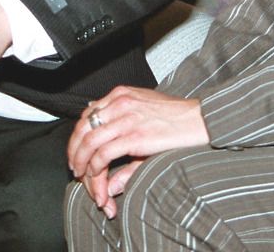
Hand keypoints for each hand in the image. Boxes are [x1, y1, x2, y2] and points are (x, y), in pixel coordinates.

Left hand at [67, 86, 208, 216]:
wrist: (199, 120)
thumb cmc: (175, 117)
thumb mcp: (144, 118)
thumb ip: (121, 129)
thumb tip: (102, 147)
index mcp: (120, 95)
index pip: (87, 115)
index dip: (78, 136)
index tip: (77, 152)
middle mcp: (120, 103)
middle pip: (83, 128)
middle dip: (74, 151)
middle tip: (75, 167)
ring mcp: (126, 119)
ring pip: (89, 143)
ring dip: (82, 163)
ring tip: (82, 176)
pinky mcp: (134, 137)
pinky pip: (103, 155)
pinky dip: (96, 169)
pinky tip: (97, 177)